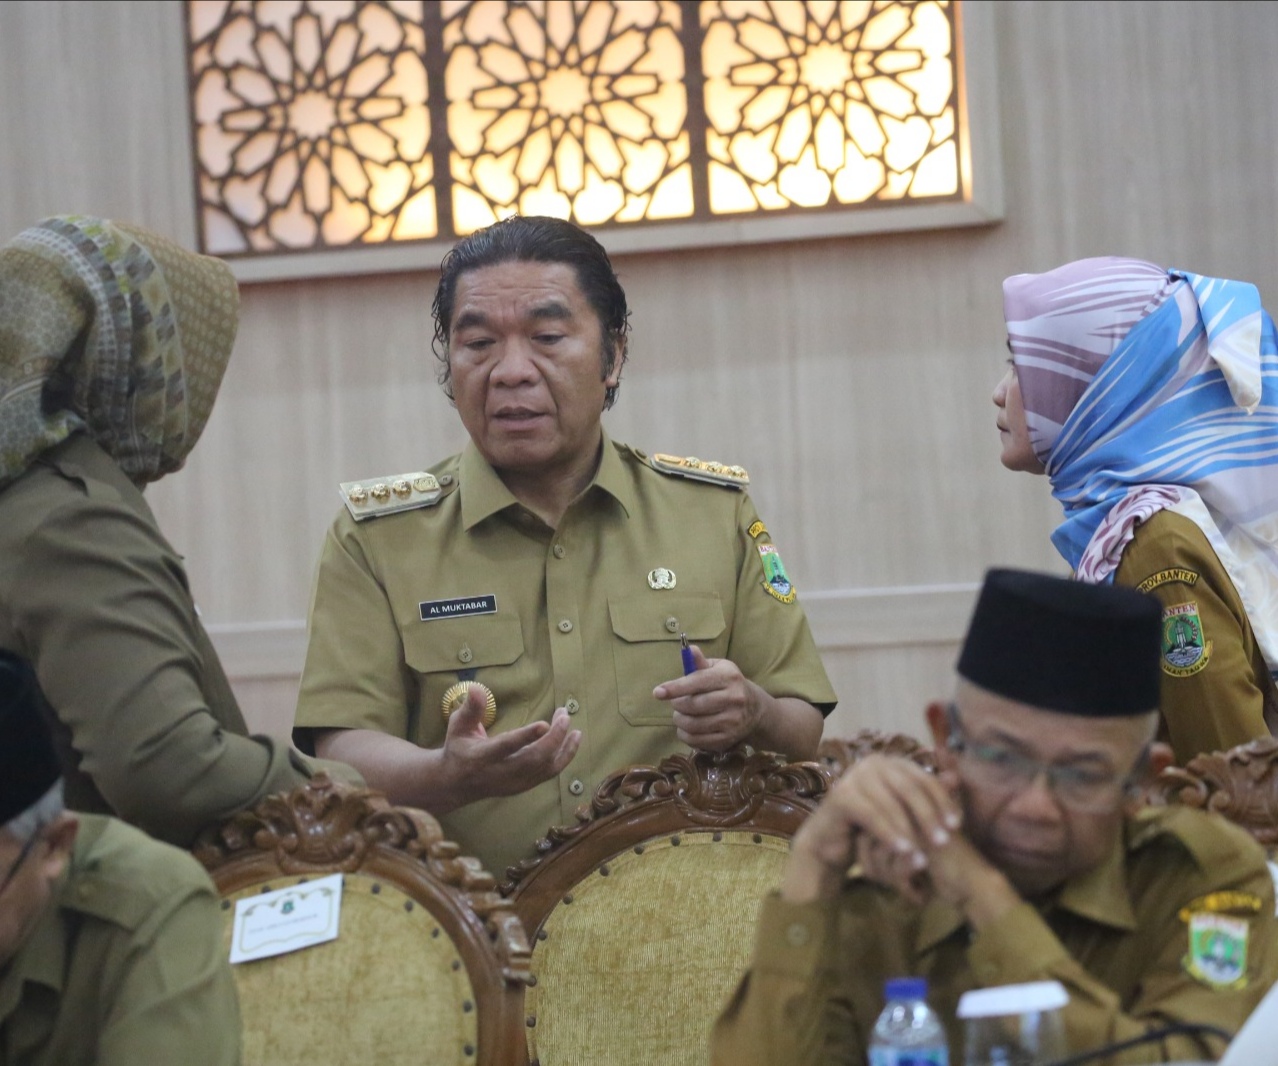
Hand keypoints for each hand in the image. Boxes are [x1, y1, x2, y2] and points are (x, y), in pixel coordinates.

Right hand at [441, 685, 581, 805]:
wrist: (455, 785)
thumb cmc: (458, 748)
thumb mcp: (458, 725)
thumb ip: (470, 708)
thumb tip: (477, 688)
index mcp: (482, 757)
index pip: (507, 747)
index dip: (526, 737)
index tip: (545, 724)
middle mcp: (500, 773)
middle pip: (533, 760)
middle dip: (554, 739)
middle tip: (565, 716)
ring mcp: (514, 783)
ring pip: (546, 769)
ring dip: (564, 748)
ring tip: (575, 729)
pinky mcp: (524, 786)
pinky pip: (549, 773)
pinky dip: (564, 757)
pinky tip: (572, 741)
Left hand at [652, 645, 763, 749]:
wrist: (755, 709)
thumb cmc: (729, 684)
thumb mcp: (719, 668)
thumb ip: (701, 663)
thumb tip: (689, 649)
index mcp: (729, 677)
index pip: (698, 682)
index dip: (675, 688)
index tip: (658, 692)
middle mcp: (734, 698)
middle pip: (693, 705)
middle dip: (677, 704)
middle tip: (675, 702)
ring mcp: (732, 721)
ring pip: (693, 724)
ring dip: (679, 720)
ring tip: (680, 715)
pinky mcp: (728, 738)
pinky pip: (698, 740)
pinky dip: (685, 735)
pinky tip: (686, 728)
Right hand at [782, 755, 961, 903]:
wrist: (832, 841)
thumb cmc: (873, 826)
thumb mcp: (904, 812)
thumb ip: (926, 797)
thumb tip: (955, 779)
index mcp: (891, 763)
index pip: (924, 778)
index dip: (943, 801)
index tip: (956, 825)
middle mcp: (872, 763)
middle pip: (910, 789)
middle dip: (929, 817)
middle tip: (943, 842)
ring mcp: (854, 776)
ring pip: (892, 804)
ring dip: (911, 832)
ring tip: (924, 854)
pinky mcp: (841, 795)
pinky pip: (872, 815)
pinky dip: (890, 835)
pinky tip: (903, 851)